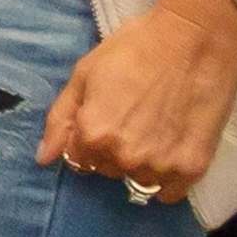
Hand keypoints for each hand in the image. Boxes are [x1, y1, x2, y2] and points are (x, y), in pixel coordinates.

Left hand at [41, 0, 236, 205]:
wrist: (194, 42)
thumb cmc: (134, 49)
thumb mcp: (85, 74)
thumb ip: (60, 119)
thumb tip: (43, 158)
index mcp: (93, 134)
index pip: (77, 159)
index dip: (86, 139)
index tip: (103, 118)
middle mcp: (125, 158)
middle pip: (107, 169)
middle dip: (111, 150)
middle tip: (131, 117)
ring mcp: (161, 167)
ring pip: (137, 180)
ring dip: (140, 164)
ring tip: (153, 129)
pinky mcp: (193, 170)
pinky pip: (169, 193)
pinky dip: (166, 178)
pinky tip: (170, 148)